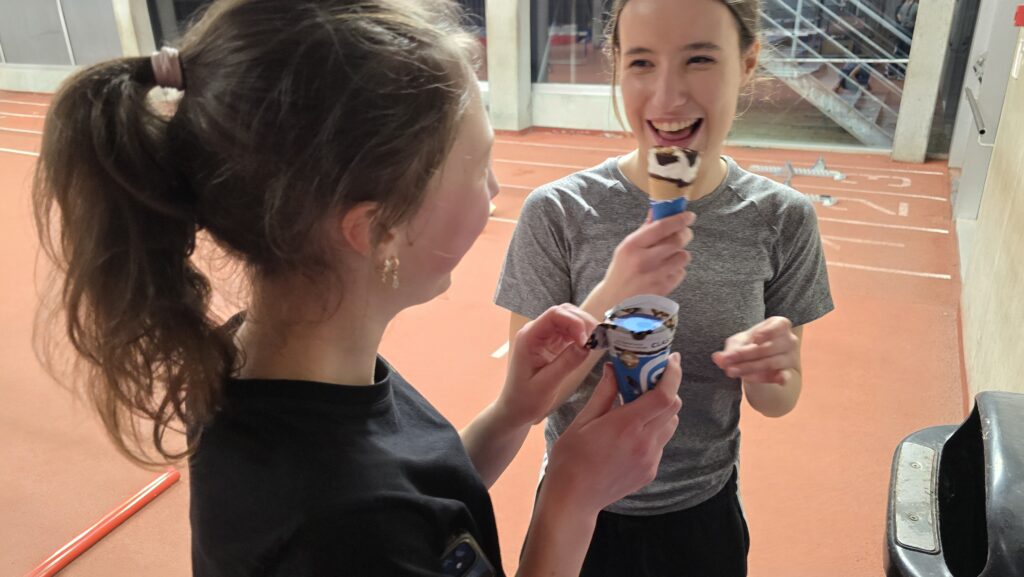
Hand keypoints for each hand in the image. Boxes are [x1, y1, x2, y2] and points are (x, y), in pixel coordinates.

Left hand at [497, 304, 597, 426]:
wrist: (515, 409)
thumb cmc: (525, 399)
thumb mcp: (546, 384)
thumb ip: (566, 363)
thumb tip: (587, 345)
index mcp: (529, 337)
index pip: (554, 315)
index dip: (575, 322)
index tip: (588, 339)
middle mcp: (536, 332)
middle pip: (564, 313)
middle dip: (583, 322)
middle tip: (599, 340)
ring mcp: (544, 337)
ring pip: (570, 320)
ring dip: (585, 328)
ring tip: (598, 343)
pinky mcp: (552, 344)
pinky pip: (571, 333)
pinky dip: (583, 336)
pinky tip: (591, 347)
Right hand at [542, 353, 682, 514]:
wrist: (574, 499)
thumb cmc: (571, 459)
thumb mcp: (582, 421)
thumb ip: (604, 393)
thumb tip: (614, 368)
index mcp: (626, 426)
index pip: (664, 396)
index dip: (673, 375)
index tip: (671, 360)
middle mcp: (644, 443)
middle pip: (673, 407)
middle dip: (667, 387)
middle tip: (650, 378)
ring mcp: (650, 459)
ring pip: (670, 424)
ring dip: (661, 409)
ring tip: (638, 405)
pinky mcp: (650, 471)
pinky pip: (661, 442)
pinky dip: (653, 429)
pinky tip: (631, 431)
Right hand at [597, 211, 694, 304]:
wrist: (615, 300)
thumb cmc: (622, 271)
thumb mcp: (626, 248)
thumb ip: (644, 230)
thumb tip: (658, 210)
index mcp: (632, 245)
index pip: (661, 227)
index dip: (679, 219)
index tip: (689, 216)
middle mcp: (644, 260)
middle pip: (677, 240)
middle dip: (685, 234)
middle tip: (684, 233)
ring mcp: (655, 275)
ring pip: (683, 256)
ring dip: (680, 253)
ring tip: (670, 256)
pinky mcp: (664, 288)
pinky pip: (681, 272)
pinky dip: (677, 269)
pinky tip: (666, 271)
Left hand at [712, 317, 798, 384]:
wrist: (759, 361)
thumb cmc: (749, 345)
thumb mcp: (738, 343)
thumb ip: (729, 350)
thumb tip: (717, 359)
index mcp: (780, 325)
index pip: (778, 325)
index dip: (767, 332)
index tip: (755, 339)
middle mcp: (789, 340)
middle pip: (767, 348)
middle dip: (745, 355)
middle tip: (727, 362)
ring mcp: (790, 357)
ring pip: (770, 363)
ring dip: (749, 368)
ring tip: (731, 371)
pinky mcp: (787, 373)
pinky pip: (783, 376)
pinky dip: (779, 378)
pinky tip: (777, 380)